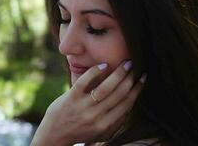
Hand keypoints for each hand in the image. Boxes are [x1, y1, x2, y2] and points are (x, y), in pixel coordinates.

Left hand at [30, 61, 145, 145]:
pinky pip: (84, 81)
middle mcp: (96, 116)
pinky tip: (104, 64)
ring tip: (126, 63)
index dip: (137, 89)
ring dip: (118, 74)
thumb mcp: (101, 133)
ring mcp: (83, 106)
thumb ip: (116, 122)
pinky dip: (95, 71)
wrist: (54, 134)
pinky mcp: (71, 97)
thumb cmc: (80, 131)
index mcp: (106, 125)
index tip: (143, 78)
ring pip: (105, 88)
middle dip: (130, 78)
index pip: (126, 104)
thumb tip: (131, 105)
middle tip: (136, 66)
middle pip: (119, 94)